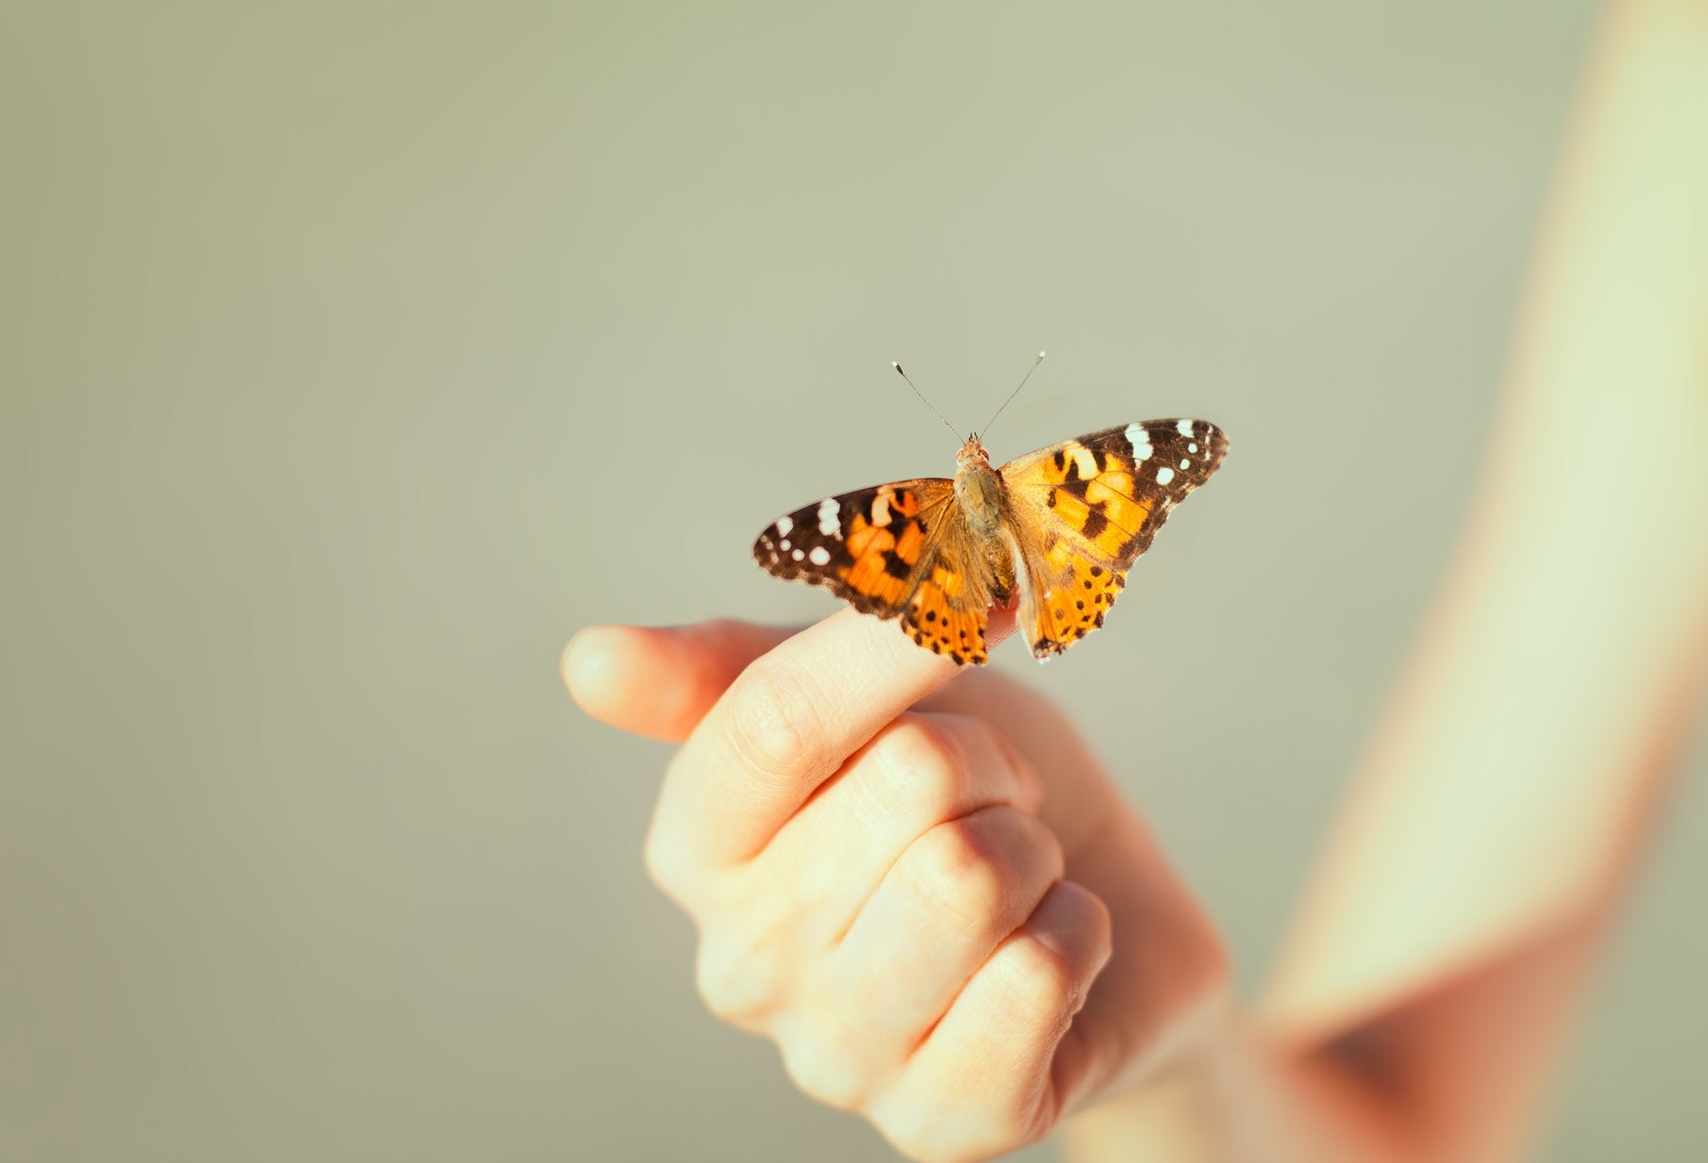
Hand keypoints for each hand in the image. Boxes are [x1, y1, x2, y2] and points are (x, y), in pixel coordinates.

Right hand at [562, 608, 1229, 1162]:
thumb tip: (588, 660)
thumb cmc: (976, 792)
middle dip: (989, 768)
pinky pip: (1036, 972)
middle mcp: (741, 965)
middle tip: (989, 804)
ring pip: (974, 876)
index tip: (978, 605)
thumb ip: (745, 666)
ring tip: (1014, 876)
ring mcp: (836, 1058)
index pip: (772, 721)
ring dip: (1032, 853)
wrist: (1110, 911)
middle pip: (910, 782)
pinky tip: (1049, 954)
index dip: (892, 646)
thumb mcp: (875, 692)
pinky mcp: (943, 1123)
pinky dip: (1076, 933)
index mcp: (697, 848)